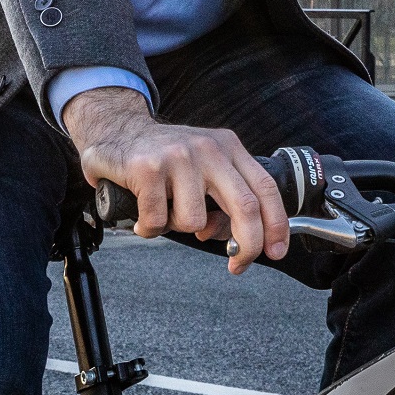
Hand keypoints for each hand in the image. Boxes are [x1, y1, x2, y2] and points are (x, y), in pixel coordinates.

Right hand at [61, 86, 288, 274]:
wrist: (117, 129)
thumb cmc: (164, 157)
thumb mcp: (203, 166)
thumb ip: (223, 198)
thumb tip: (229, 237)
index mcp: (228, 147)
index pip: (265, 188)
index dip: (276, 224)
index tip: (276, 252)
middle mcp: (209, 149)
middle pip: (244, 206)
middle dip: (247, 245)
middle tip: (238, 265)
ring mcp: (179, 157)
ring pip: (195, 222)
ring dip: (177, 229)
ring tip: (164, 211)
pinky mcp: (148, 168)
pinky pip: (158, 221)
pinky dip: (149, 228)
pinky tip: (143, 213)